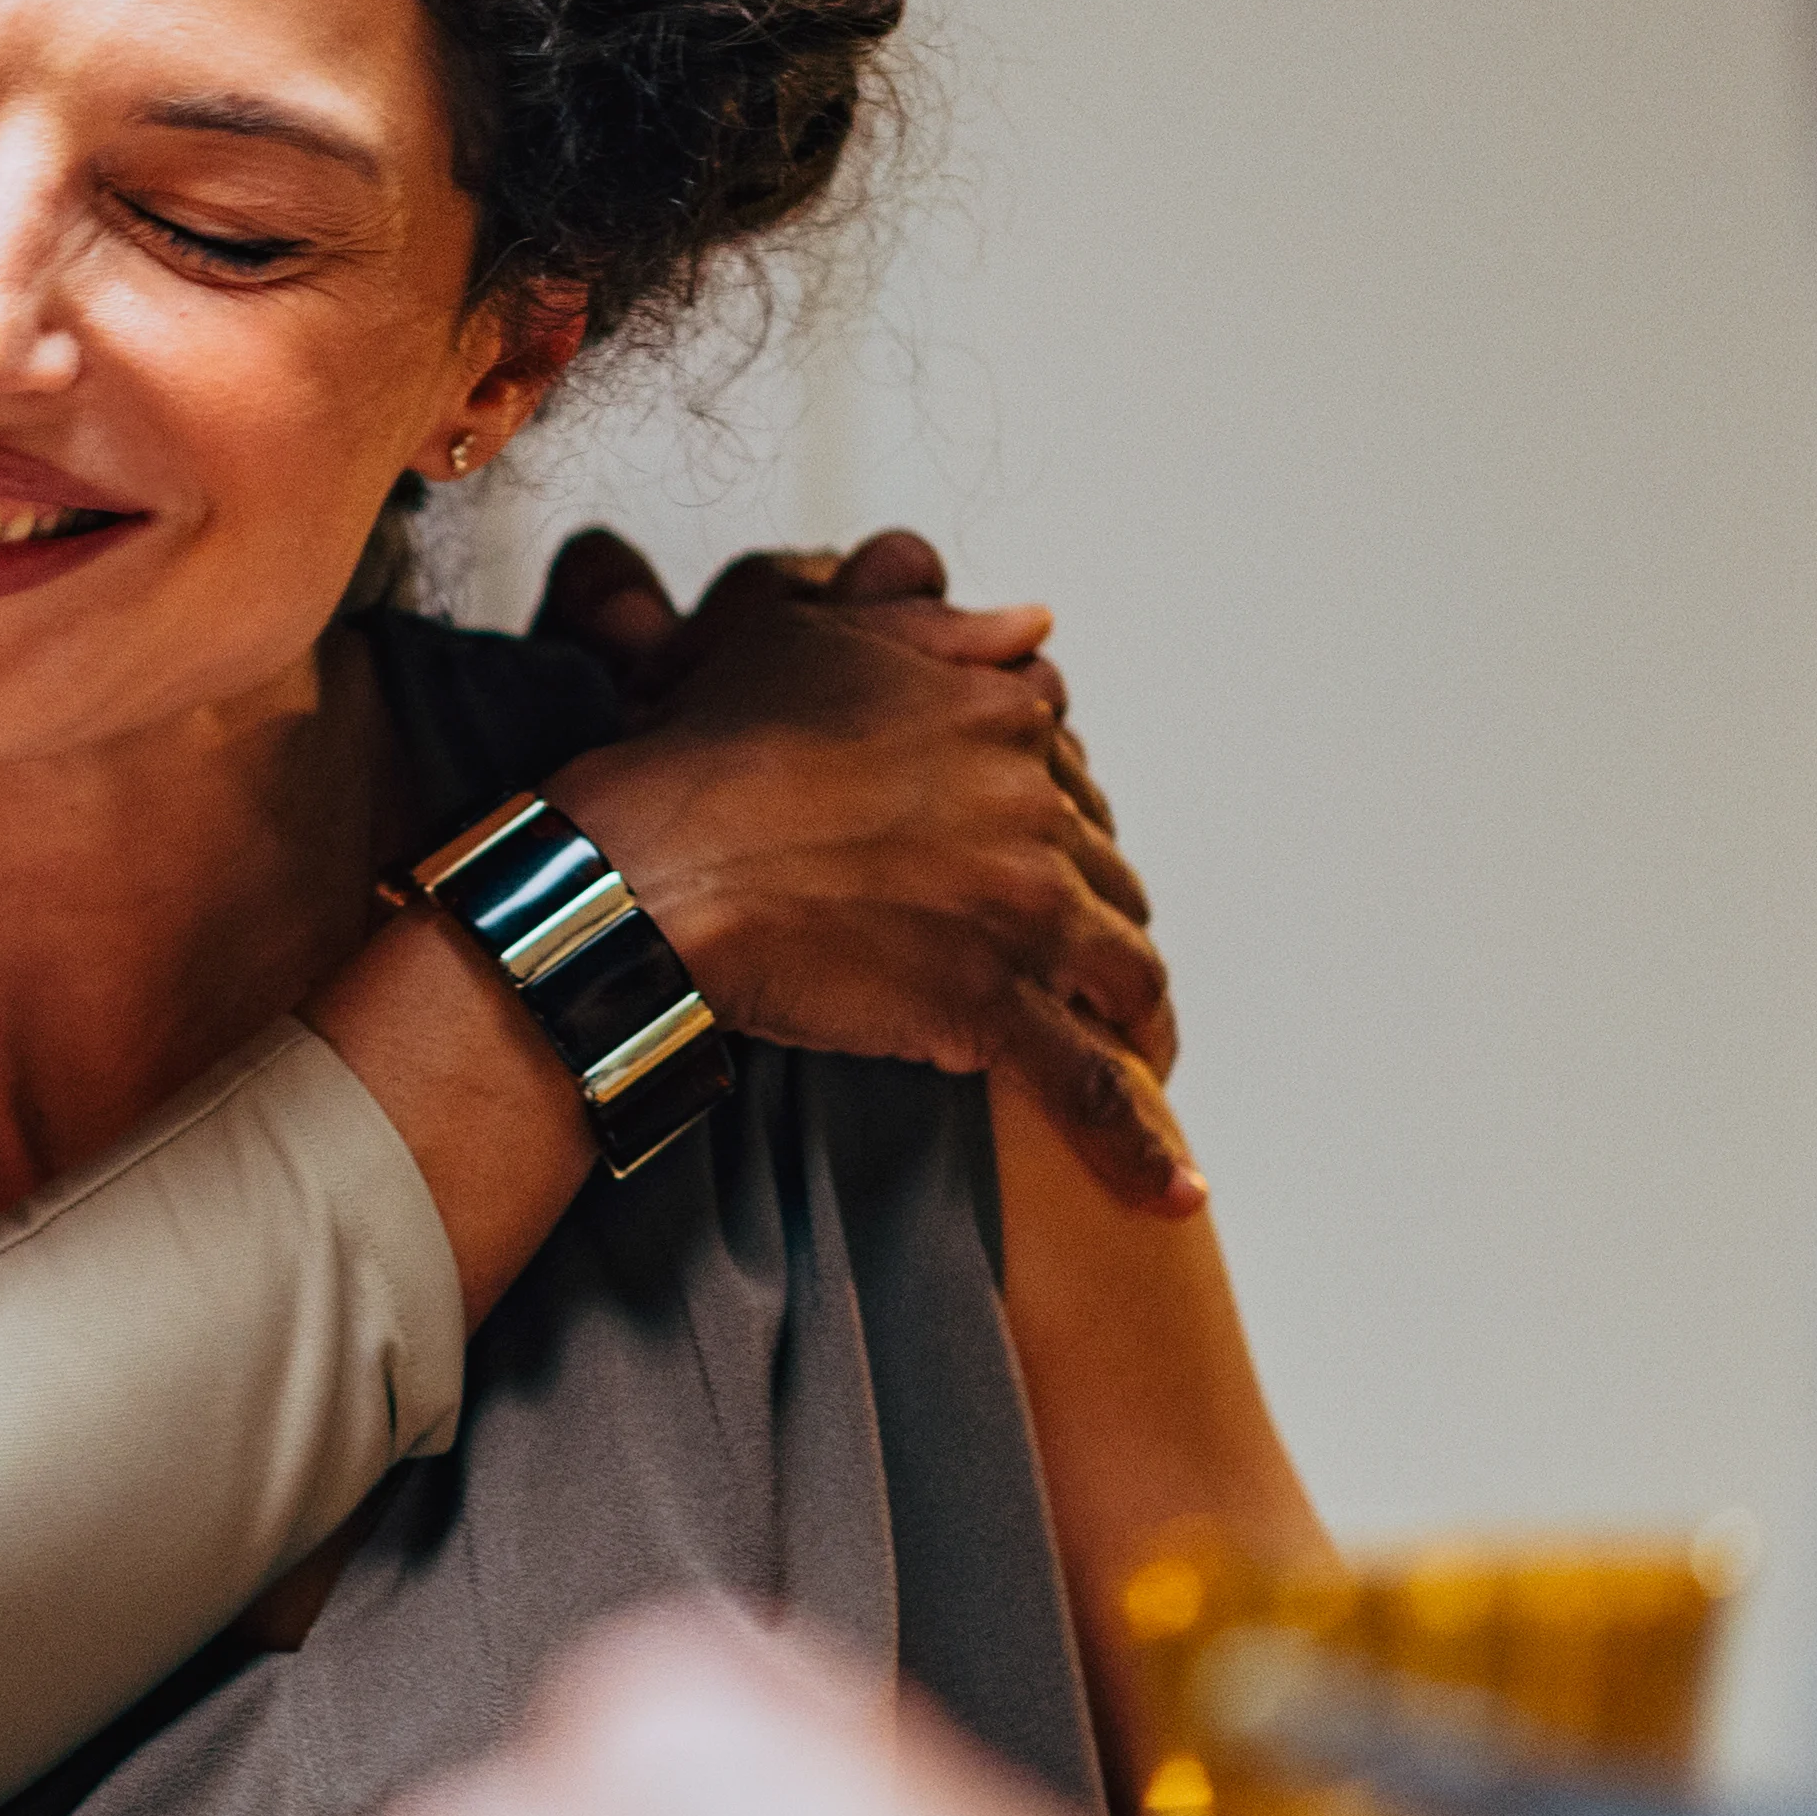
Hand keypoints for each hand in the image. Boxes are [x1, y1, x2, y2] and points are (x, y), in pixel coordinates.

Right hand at [530, 530, 1204, 1217]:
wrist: (642, 871)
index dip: (1052, 820)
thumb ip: (937, 627)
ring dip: (1132, 1015)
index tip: (1034, 855)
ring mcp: (1021, 909)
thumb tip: (1035, 624)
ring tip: (1132, 1053)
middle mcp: (1031, 804)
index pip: (1071, 772)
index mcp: (997, 715)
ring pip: (1124, 969)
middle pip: (1106, 871)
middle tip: (1067, 962)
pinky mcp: (991, 1007)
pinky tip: (1174, 1192)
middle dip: (1091, 918)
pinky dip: (1139, 1143)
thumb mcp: (811, 642)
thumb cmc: (703, 751)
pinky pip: (1090, 1085)